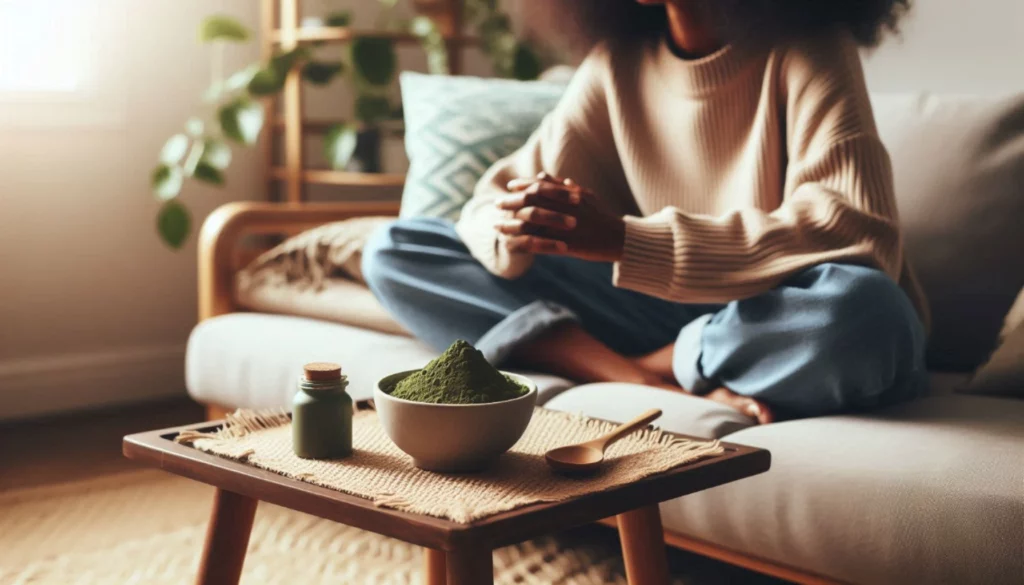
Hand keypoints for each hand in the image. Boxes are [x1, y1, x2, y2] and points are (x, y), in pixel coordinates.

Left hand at [494, 172, 625, 262]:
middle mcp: (565, 208)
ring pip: (530, 225)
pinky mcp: (565, 245)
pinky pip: (538, 245)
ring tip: (497, 226)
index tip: (510, 186)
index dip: (524, 184)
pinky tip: (509, 245)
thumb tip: (543, 174)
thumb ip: (562, 186)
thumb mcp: (584, 195)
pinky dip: (522, 244)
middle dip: (511, 202)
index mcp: (569, 195)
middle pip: (531, 203)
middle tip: (497, 203)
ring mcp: (564, 228)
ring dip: (511, 225)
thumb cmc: (601, 215)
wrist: (618, 238)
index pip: (541, 185)